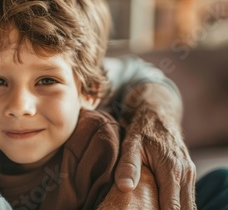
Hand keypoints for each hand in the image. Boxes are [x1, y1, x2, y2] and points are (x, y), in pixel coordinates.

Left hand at [114, 84, 196, 209]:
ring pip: (187, 204)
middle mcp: (186, 173)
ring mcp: (189, 174)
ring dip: (173, 209)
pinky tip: (160, 205)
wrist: (157, 114)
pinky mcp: (188, 174)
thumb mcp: (131, 143)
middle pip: (183, 209)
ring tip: (151, 208)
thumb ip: (128, 165)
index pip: (172, 206)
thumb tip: (125, 187)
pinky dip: (176, 204)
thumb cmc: (142, 129)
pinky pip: (185, 197)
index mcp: (172, 169)